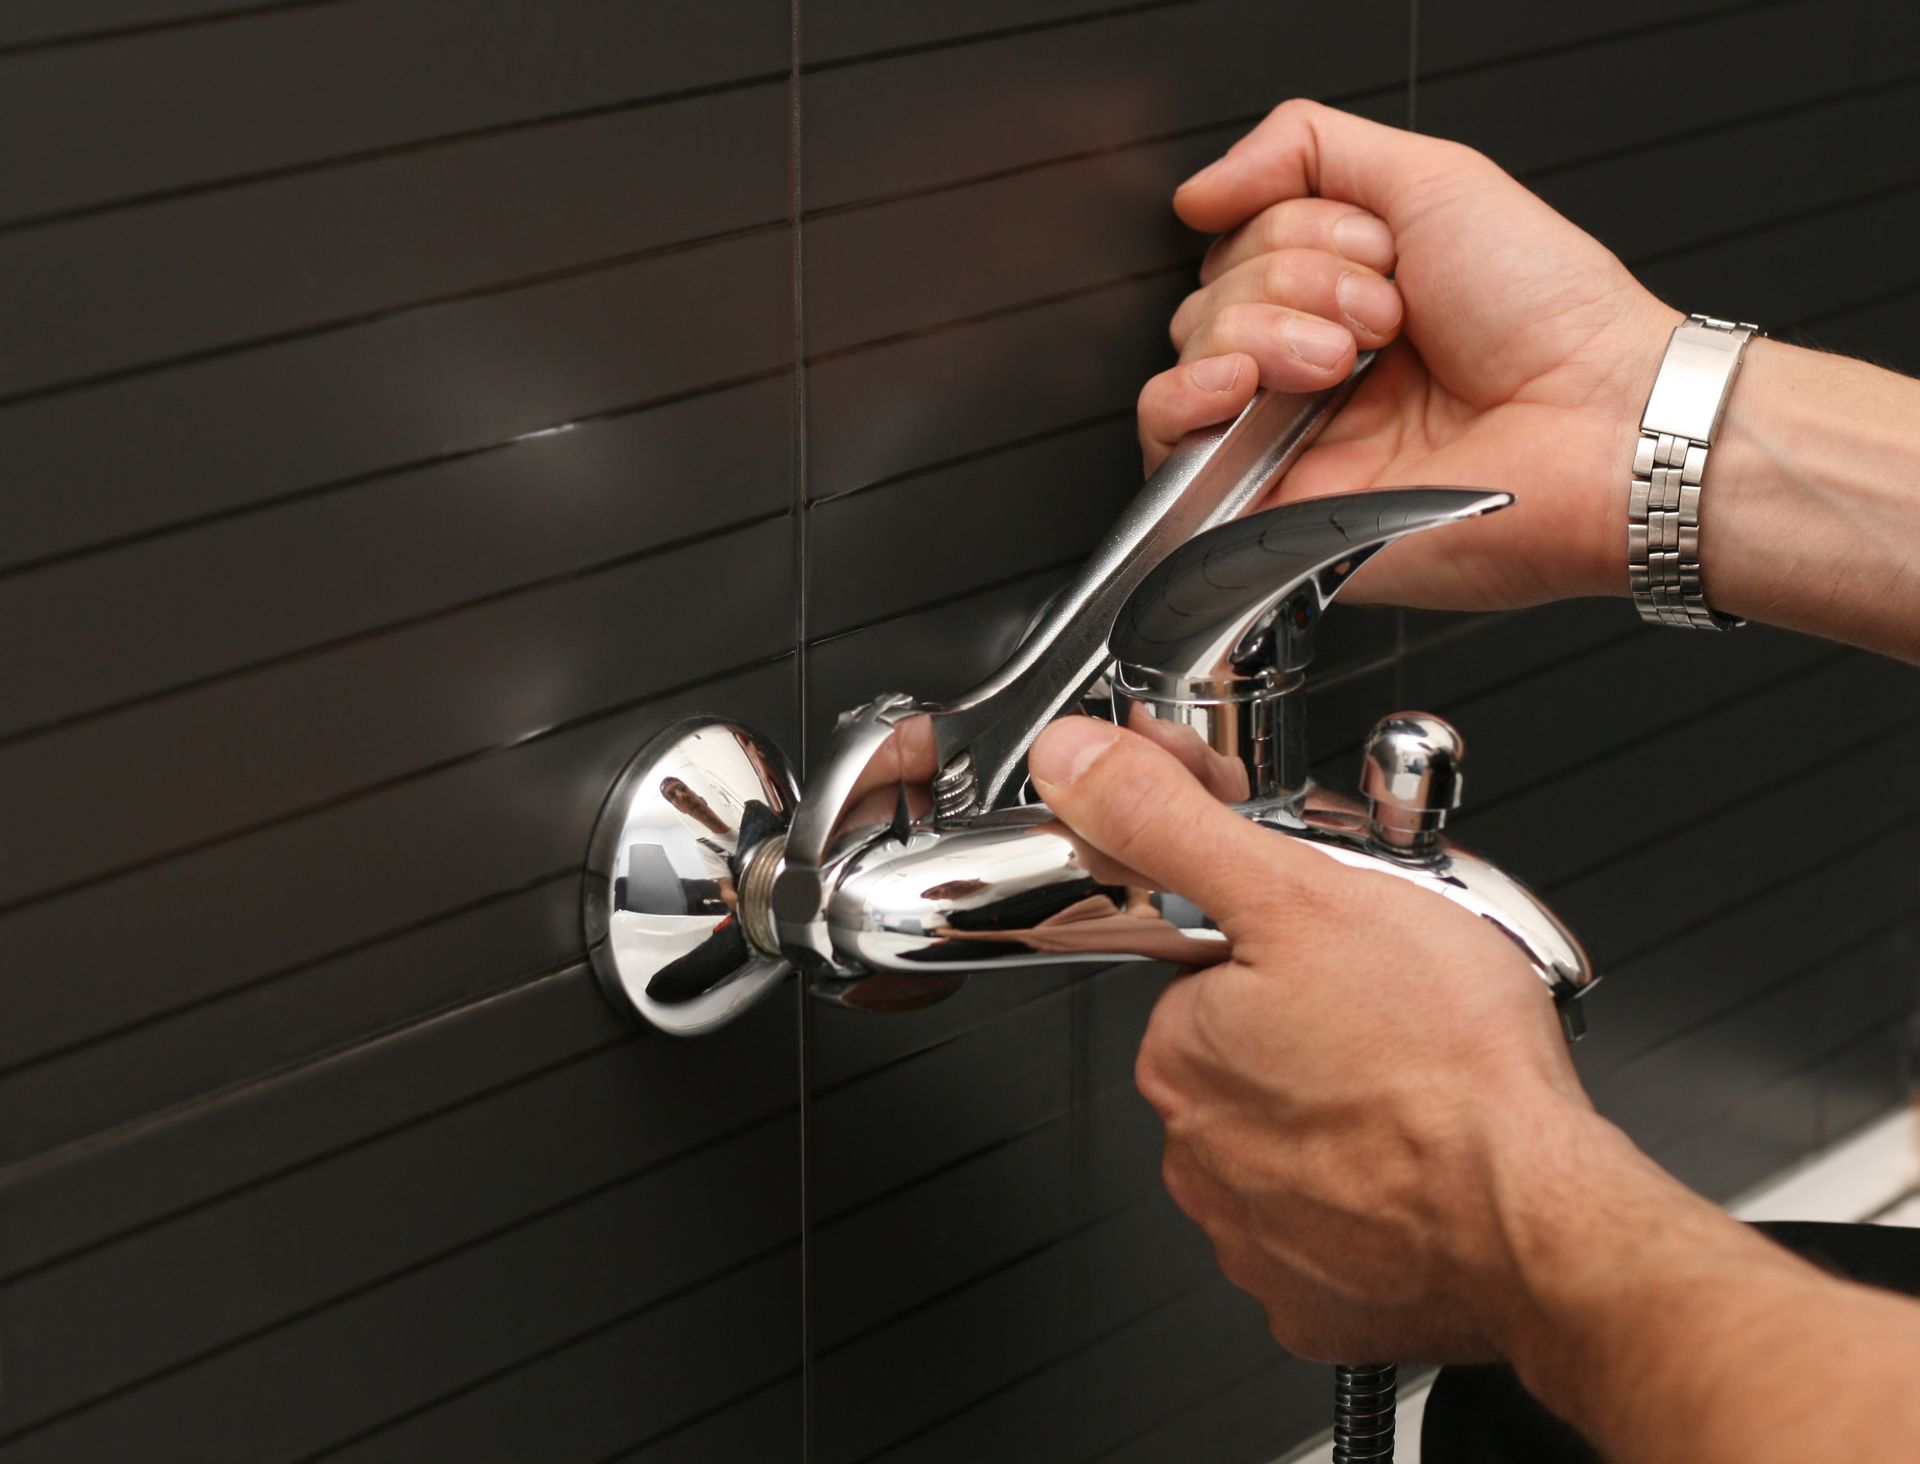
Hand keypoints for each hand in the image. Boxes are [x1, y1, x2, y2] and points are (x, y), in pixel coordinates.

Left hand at [1028, 713, 1595, 1362]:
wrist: (1539, 1218)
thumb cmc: (1448, 1066)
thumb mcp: (1299, 892)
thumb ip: (1170, 821)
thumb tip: (1075, 765)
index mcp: (1181, 1050)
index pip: (1205, 979)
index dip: (1280, 953)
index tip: (1339, 959)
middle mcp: (1196, 1148)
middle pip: (1248, 1058)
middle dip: (1313, 1031)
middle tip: (1396, 1019)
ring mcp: (1252, 1233)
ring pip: (1291, 1142)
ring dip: (1344, 1114)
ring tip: (1421, 1091)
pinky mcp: (1314, 1301)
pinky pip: (1332, 1230)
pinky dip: (1372, 1201)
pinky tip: (1419, 1170)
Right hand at [1140, 99, 1680, 610]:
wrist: (1594, 424)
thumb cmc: (1549, 317)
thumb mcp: (1435, 178)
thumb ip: (1310, 149)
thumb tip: (1200, 191)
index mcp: (1345, 300)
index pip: (1243, 244)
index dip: (1298, 231)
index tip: (1384, 254)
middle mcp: (1309, 372)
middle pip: (1210, 296)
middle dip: (1292, 280)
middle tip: (1383, 317)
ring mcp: (1288, 440)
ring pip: (1190, 356)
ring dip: (1262, 330)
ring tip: (1346, 361)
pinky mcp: (1268, 509)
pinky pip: (1167, 446)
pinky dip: (1184, 396)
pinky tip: (1243, 382)